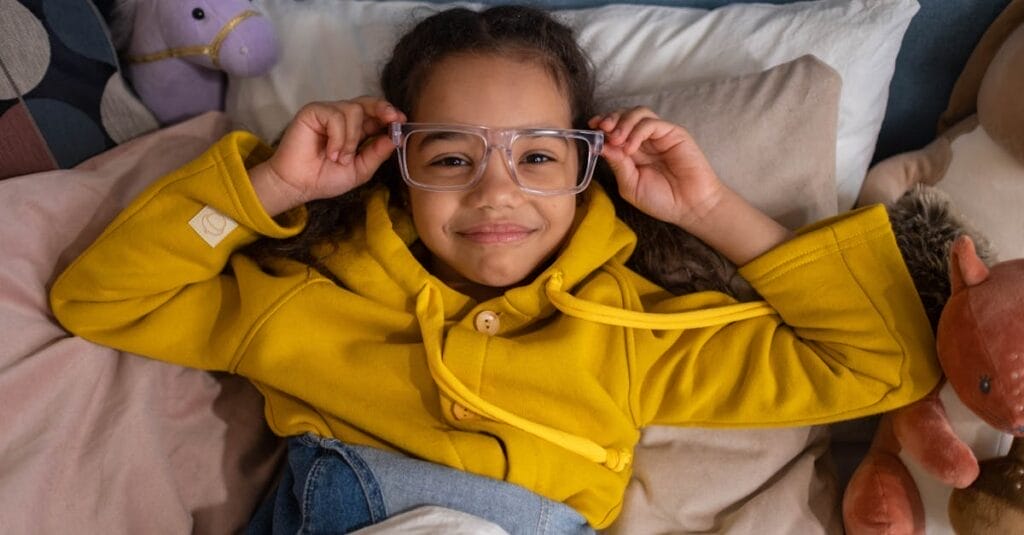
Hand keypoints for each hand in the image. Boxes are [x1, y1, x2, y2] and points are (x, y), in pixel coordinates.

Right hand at [250, 98, 405, 214]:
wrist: (299, 185)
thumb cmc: (326, 178)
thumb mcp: (360, 170)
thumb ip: (376, 154)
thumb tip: (395, 138)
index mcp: (356, 130)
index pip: (375, 115)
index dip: (389, 115)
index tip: (401, 121)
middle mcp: (343, 118)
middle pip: (367, 102)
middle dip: (382, 108)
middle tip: (392, 119)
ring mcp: (327, 113)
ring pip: (353, 110)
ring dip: (351, 138)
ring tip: (339, 158)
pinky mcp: (313, 111)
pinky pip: (335, 116)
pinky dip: (337, 137)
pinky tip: (330, 152)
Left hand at [589, 107, 722, 228]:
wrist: (691, 207)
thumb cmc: (662, 200)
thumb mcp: (630, 185)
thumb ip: (617, 164)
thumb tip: (600, 146)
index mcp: (632, 151)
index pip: (615, 128)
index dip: (603, 124)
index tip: (592, 127)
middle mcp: (645, 140)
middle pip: (624, 115)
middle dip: (610, 118)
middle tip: (602, 129)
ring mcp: (659, 136)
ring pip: (638, 113)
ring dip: (623, 122)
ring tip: (617, 140)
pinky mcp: (674, 133)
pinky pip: (652, 123)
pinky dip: (637, 131)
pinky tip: (631, 148)